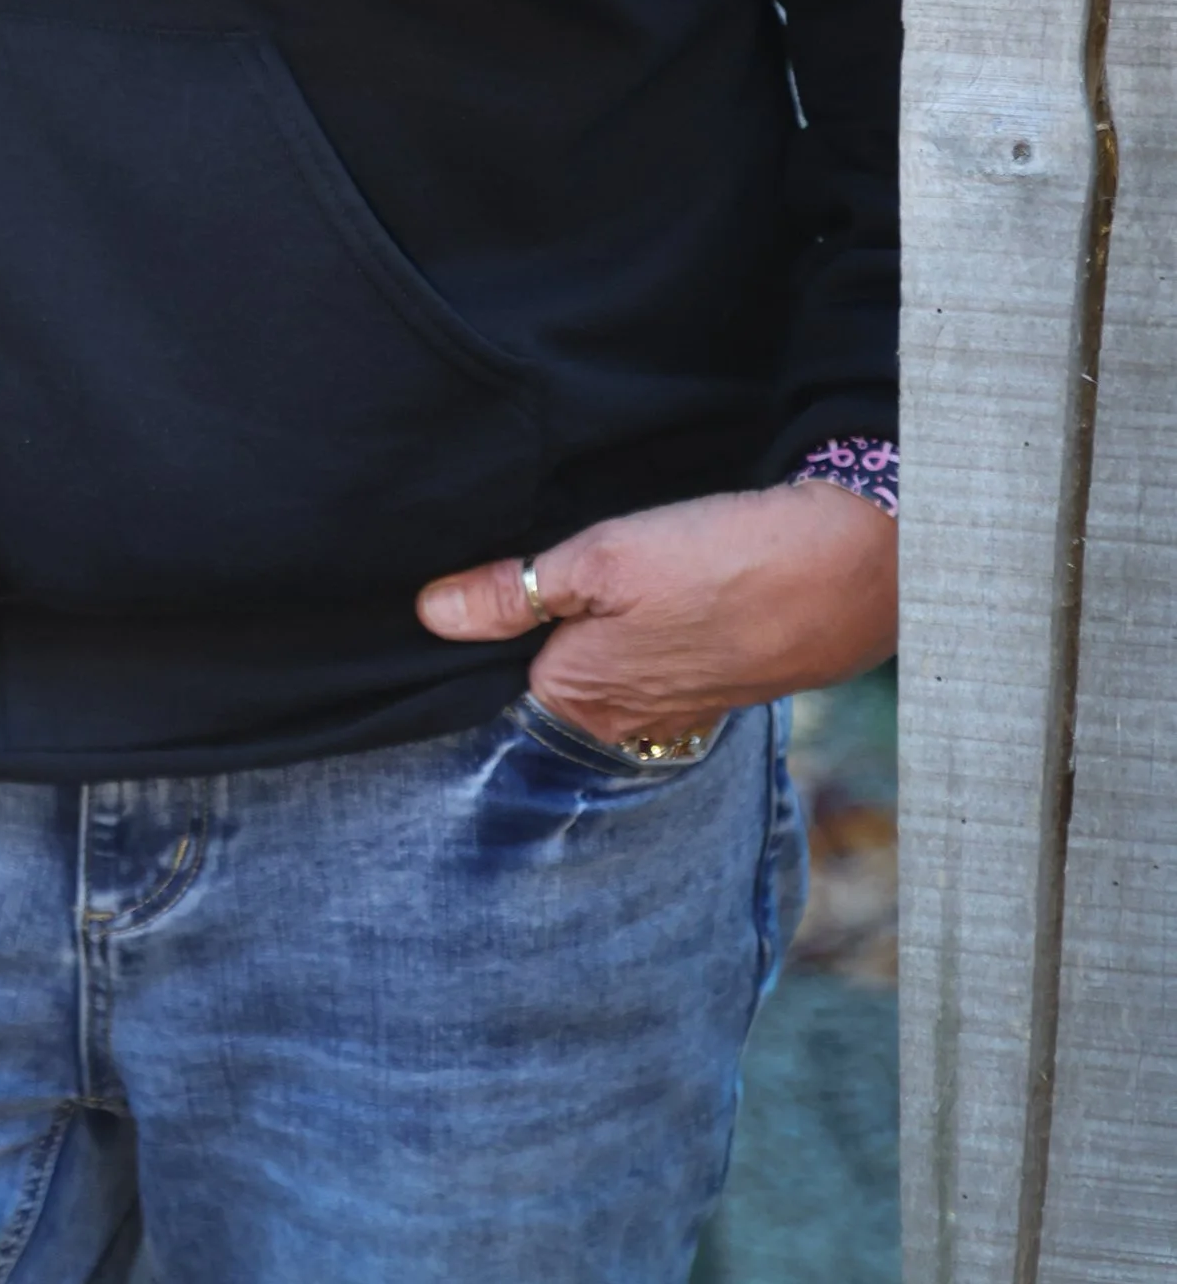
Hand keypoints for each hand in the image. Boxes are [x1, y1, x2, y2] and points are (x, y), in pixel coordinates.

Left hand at [414, 483, 896, 748]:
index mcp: (580, 701)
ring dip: (608, 625)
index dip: (490, 623)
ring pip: (613, 662)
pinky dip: (657, 626)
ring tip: (619, 573)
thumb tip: (431, 613)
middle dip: (546, 630)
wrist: (853, 565)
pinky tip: (669, 587)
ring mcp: (682, 703)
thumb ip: (514, 592)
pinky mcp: (726, 678)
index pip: (499, 674)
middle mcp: (628, 720)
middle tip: (550, 566)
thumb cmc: (720, 564)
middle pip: (556, 672)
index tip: (486, 583)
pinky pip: (664, 656)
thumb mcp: (600, 562)